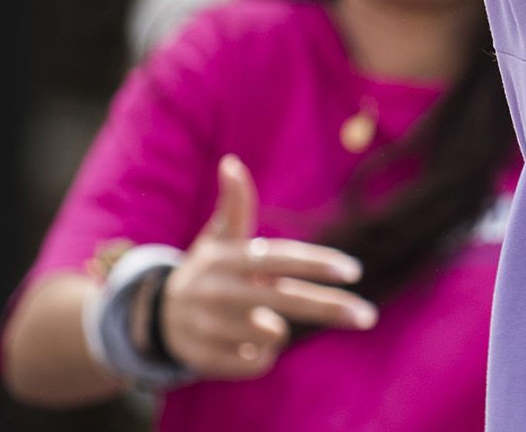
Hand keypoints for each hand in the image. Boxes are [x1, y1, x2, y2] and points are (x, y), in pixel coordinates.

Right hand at [159, 155, 377, 380]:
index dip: (316, 263)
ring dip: (276, 331)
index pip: (279, 259)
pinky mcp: (204, 360)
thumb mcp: (219, 237)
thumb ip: (236, 204)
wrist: (157, 318)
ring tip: (256, 318)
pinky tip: (240, 342)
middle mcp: (218, 292)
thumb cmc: (208, 270)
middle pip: (285, 301)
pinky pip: (256, 363)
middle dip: (329, 308)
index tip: (354, 270)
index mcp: (226, 259)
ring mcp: (209, 328)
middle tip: (368, 316)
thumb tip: (231, 162)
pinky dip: (258, 356)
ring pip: (273, 335)